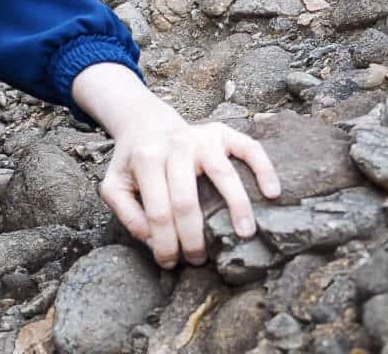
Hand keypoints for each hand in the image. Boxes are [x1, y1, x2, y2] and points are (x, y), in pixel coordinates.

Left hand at [98, 111, 281, 268]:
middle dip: (193, 237)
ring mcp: (202, 136)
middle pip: (187, 200)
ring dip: (237, 207)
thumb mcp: (115, 184)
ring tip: (245, 234)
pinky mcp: (224, 132)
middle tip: (199, 260)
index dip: (164, 243)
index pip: (157, 211)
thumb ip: (125, 212)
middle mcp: (176, 145)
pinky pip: (250, 148)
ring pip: (224, 174)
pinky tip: (272, 192)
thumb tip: (151, 239)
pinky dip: (264, 169)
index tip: (171, 263)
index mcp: (147, 159)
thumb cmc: (134, 163)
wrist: (147, 125)